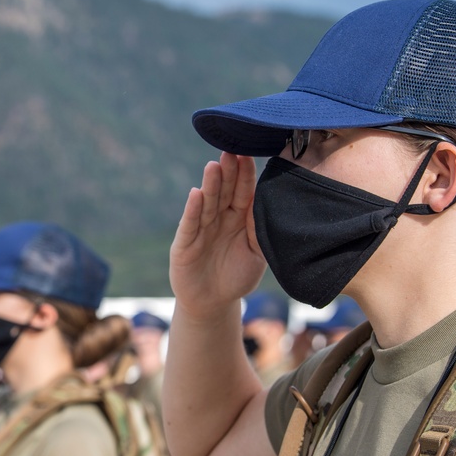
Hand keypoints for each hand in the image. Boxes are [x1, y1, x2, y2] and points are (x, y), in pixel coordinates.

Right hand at [170, 153, 266, 320]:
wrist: (213, 303)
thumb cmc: (237, 276)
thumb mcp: (257, 254)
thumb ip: (261, 230)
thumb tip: (271, 204)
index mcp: (238, 218)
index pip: (243, 192)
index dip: (245, 175)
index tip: (248, 154)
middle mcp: (219, 219)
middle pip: (224, 191)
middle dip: (227, 172)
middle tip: (230, 152)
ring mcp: (201, 229)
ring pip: (207, 203)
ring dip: (210, 185)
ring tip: (214, 166)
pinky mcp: (185, 244)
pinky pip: (190, 224)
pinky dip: (193, 210)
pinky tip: (196, 194)